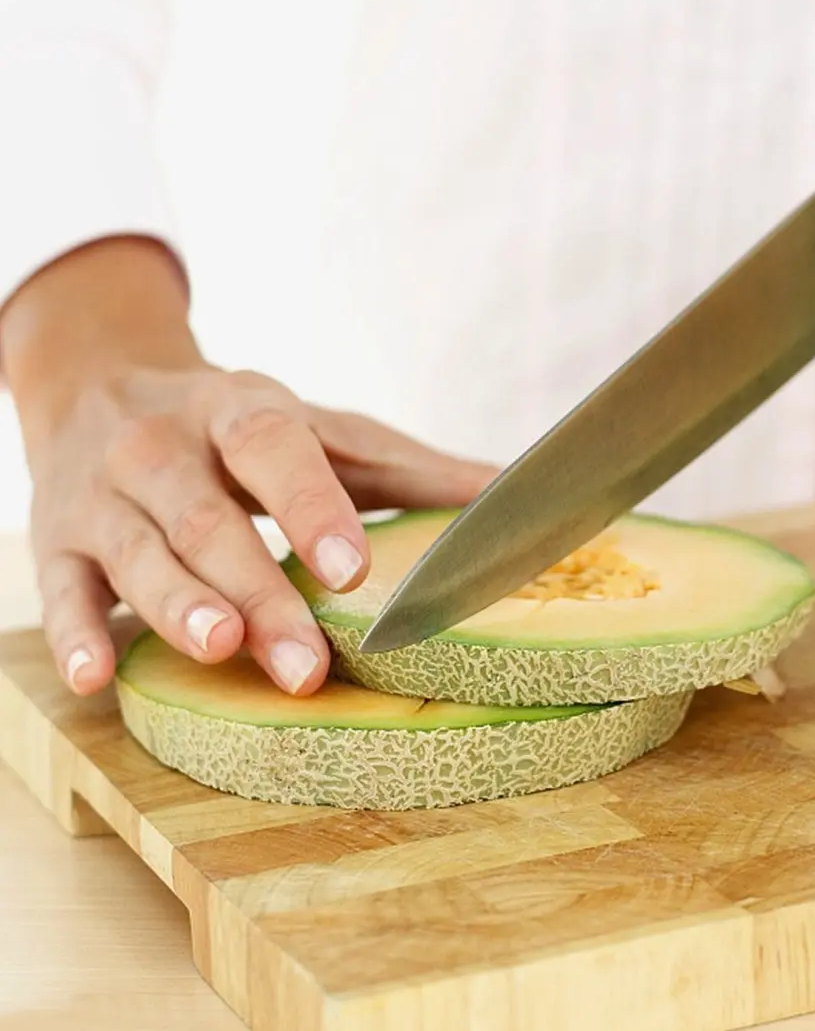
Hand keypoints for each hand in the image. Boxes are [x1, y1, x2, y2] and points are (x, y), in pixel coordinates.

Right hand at [3, 239, 496, 697]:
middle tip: (307, 664)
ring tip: (222, 649)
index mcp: (241, 410)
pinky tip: (96, 676)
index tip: (351, 569)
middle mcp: (165, 445)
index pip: (276, 451)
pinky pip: (61, 588)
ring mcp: (105, 494)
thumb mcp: (321, 431)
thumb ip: (410, 468)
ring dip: (177, 606)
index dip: (311, 508)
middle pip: (211, 522)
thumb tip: (514, 495)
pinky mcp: (56, 539)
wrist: (100, 381)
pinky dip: (76, 631)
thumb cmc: (239, 426)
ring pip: (140, 554)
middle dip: (260, 593)